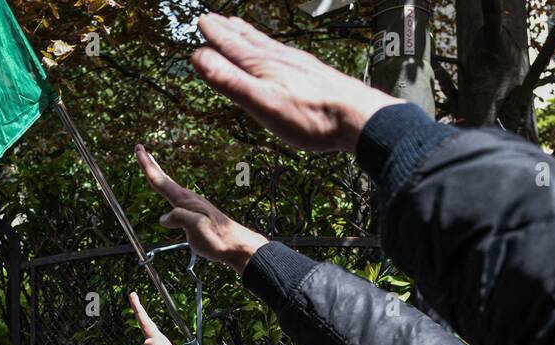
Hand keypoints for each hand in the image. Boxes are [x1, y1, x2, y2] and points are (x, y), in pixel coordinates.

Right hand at [127, 292, 201, 344]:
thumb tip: (147, 340)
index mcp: (157, 342)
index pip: (145, 323)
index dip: (138, 310)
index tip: (133, 297)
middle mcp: (159, 339)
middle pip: (147, 321)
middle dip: (139, 308)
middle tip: (133, 295)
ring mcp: (160, 341)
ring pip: (149, 325)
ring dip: (142, 314)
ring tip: (135, 305)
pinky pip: (150, 331)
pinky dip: (145, 324)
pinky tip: (144, 324)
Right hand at [135, 144, 267, 273]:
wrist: (237, 245)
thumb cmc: (218, 238)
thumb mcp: (196, 228)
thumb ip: (179, 218)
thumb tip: (163, 218)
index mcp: (185, 201)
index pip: (160, 181)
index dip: (147, 166)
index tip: (138, 149)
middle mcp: (188, 199)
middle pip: (165, 179)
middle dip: (151, 164)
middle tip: (141, 149)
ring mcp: (193, 205)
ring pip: (171, 186)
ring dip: (159, 175)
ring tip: (152, 166)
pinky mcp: (197, 213)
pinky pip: (177, 197)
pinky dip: (168, 190)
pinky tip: (170, 194)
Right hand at [192, 14, 401, 153]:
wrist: (355, 117)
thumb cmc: (310, 117)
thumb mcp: (261, 103)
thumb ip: (230, 81)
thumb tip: (199, 57)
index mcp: (263, 65)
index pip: (231, 44)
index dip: (214, 34)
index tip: (201, 21)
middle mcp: (279, 58)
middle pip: (248, 39)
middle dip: (228, 29)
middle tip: (215, 17)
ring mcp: (297, 64)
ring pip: (266, 44)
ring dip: (249, 35)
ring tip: (240, 28)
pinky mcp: (312, 74)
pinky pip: (283, 53)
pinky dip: (271, 47)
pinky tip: (278, 53)